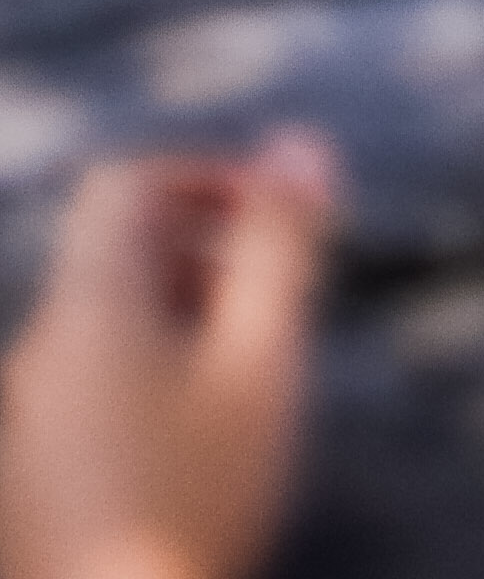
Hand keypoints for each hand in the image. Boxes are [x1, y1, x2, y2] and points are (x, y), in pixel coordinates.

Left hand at [0, 143, 333, 578]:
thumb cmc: (192, 498)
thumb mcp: (259, 362)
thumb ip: (278, 246)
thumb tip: (299, 143)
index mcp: (86, 305)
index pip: (124, 181)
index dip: (204, 178)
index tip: (274, 225)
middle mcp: (39, 349)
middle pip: (115, 255)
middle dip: (205, 255)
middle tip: (280, 309)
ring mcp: (24, 420)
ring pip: (105, 327)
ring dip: (181, 322)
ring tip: (250, 385)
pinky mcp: (26, 479)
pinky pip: (88, 389)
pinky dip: (147, 381)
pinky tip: (199, 449)